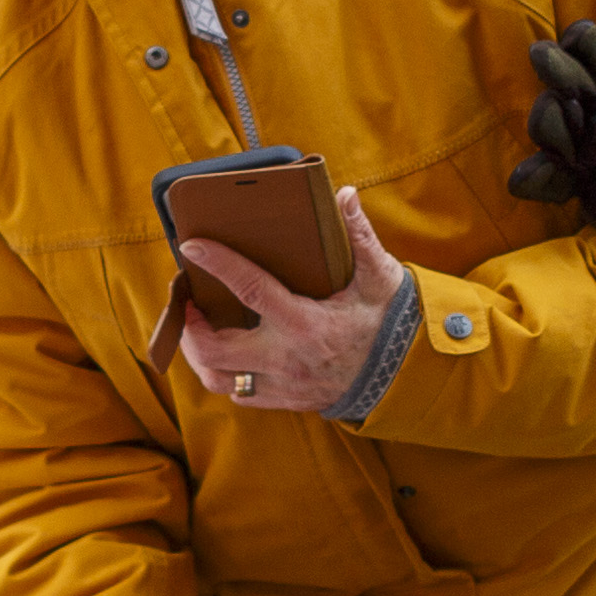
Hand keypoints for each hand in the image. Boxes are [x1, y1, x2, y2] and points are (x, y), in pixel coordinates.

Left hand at [174, 188, 405, 418]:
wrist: (408, 374)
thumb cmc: (390, 321)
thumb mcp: (379, 276)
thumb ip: (360, 236)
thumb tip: (344, 195)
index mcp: (305, 324)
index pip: (249, 290)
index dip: (217, 264)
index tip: (191, 247)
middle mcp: (287, 359)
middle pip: (215, 349)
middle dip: (190, 324)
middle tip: (187, 299)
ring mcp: (284, 386)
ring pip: (219, 380)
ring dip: (199, 354)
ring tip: (198, 328)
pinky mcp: (287, 400)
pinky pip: (240, 394)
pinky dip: (225, 374)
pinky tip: (227, 352)